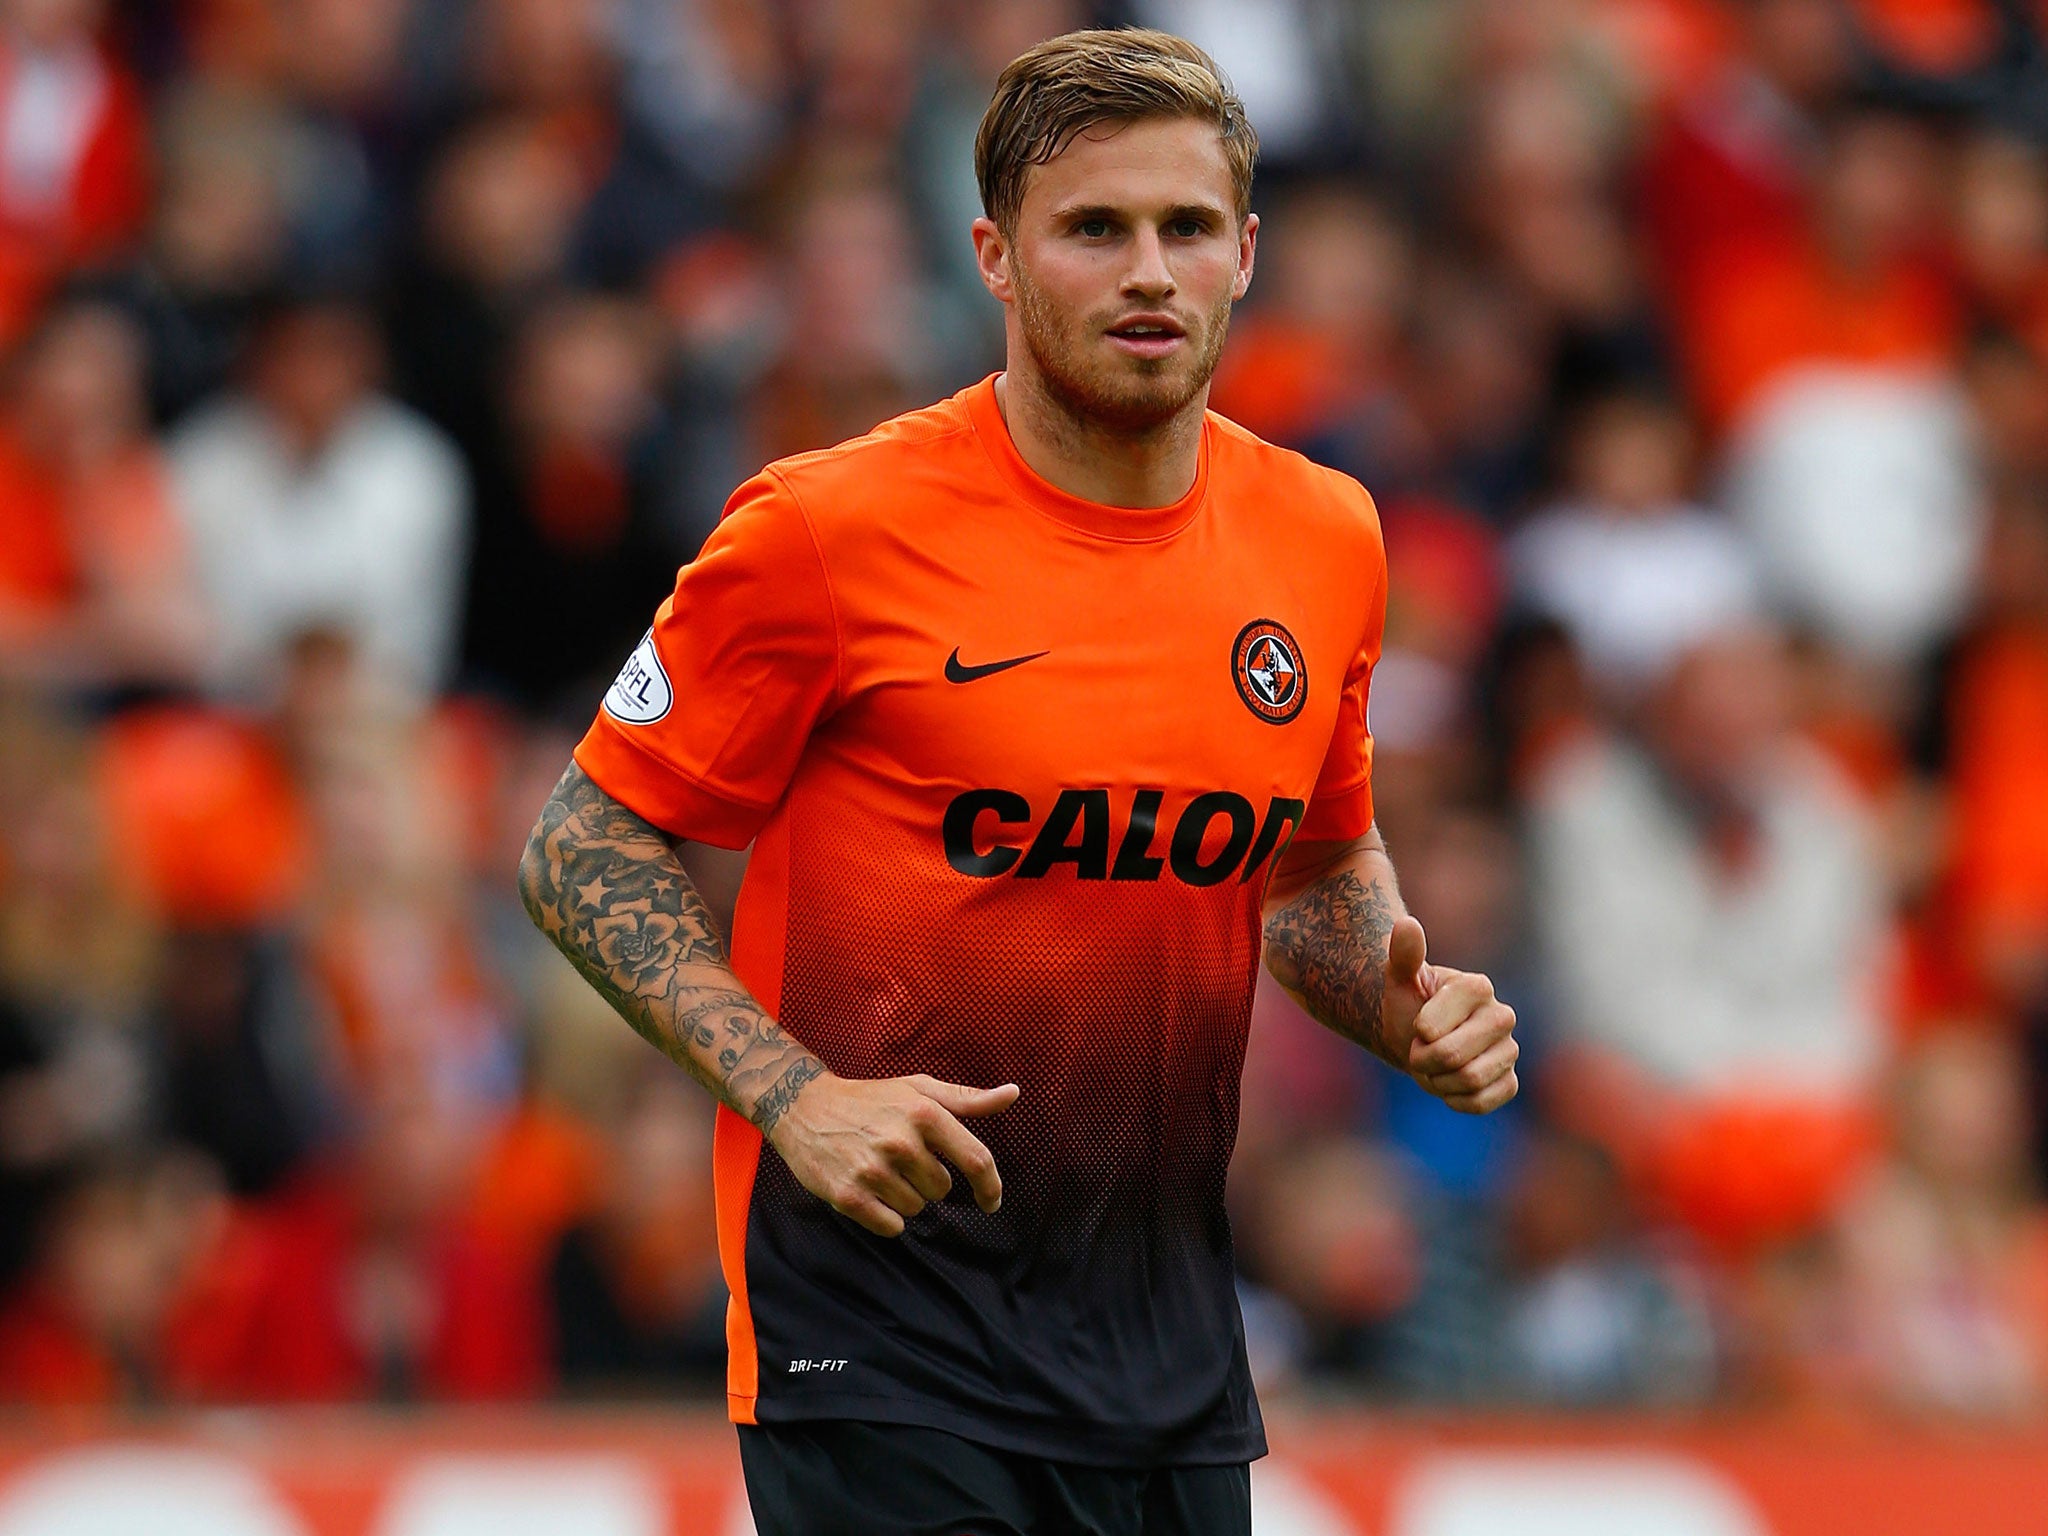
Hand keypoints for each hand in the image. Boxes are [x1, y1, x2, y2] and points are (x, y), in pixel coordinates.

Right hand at [766, 1071, 1019, 1235]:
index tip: (992, 1200)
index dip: (991, 1186)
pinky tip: (869, 1190)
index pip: (977, 1160)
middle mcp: (900, 1142)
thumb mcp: (918, 1089)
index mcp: (924, 1113)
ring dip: (905, 1196)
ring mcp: (872, 1170)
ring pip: (917, 1209)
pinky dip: (886, 1217)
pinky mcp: (848, 1196)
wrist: (803, 1107)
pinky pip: (891, 1226)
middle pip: (943, 1190)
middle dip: (928, 1180)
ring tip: (880, 1169)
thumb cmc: (870, 1099)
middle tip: (901, 1159)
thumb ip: (967, 1099)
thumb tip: (1013, 1094)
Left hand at [1381, 915, 1518, 1113]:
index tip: (1418, 1025)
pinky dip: (1455, 1099)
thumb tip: (1406, 923)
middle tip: (1419, 1049)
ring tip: (1434, 1065)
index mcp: (1478, 987)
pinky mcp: (1510, 1081)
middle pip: (1453, 1056)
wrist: (1418, 1039)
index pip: (1434, 1027)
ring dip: (1438, 1080)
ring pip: (1468, 1080)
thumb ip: (1404, 954)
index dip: (1418, 1033)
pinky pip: (1481, 1101)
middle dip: (1423, 1059)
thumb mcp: (1398, 978)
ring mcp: (1509, 1050)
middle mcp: (1502, 1016)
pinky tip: (1450, 1083)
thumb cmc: (1409, 1004)